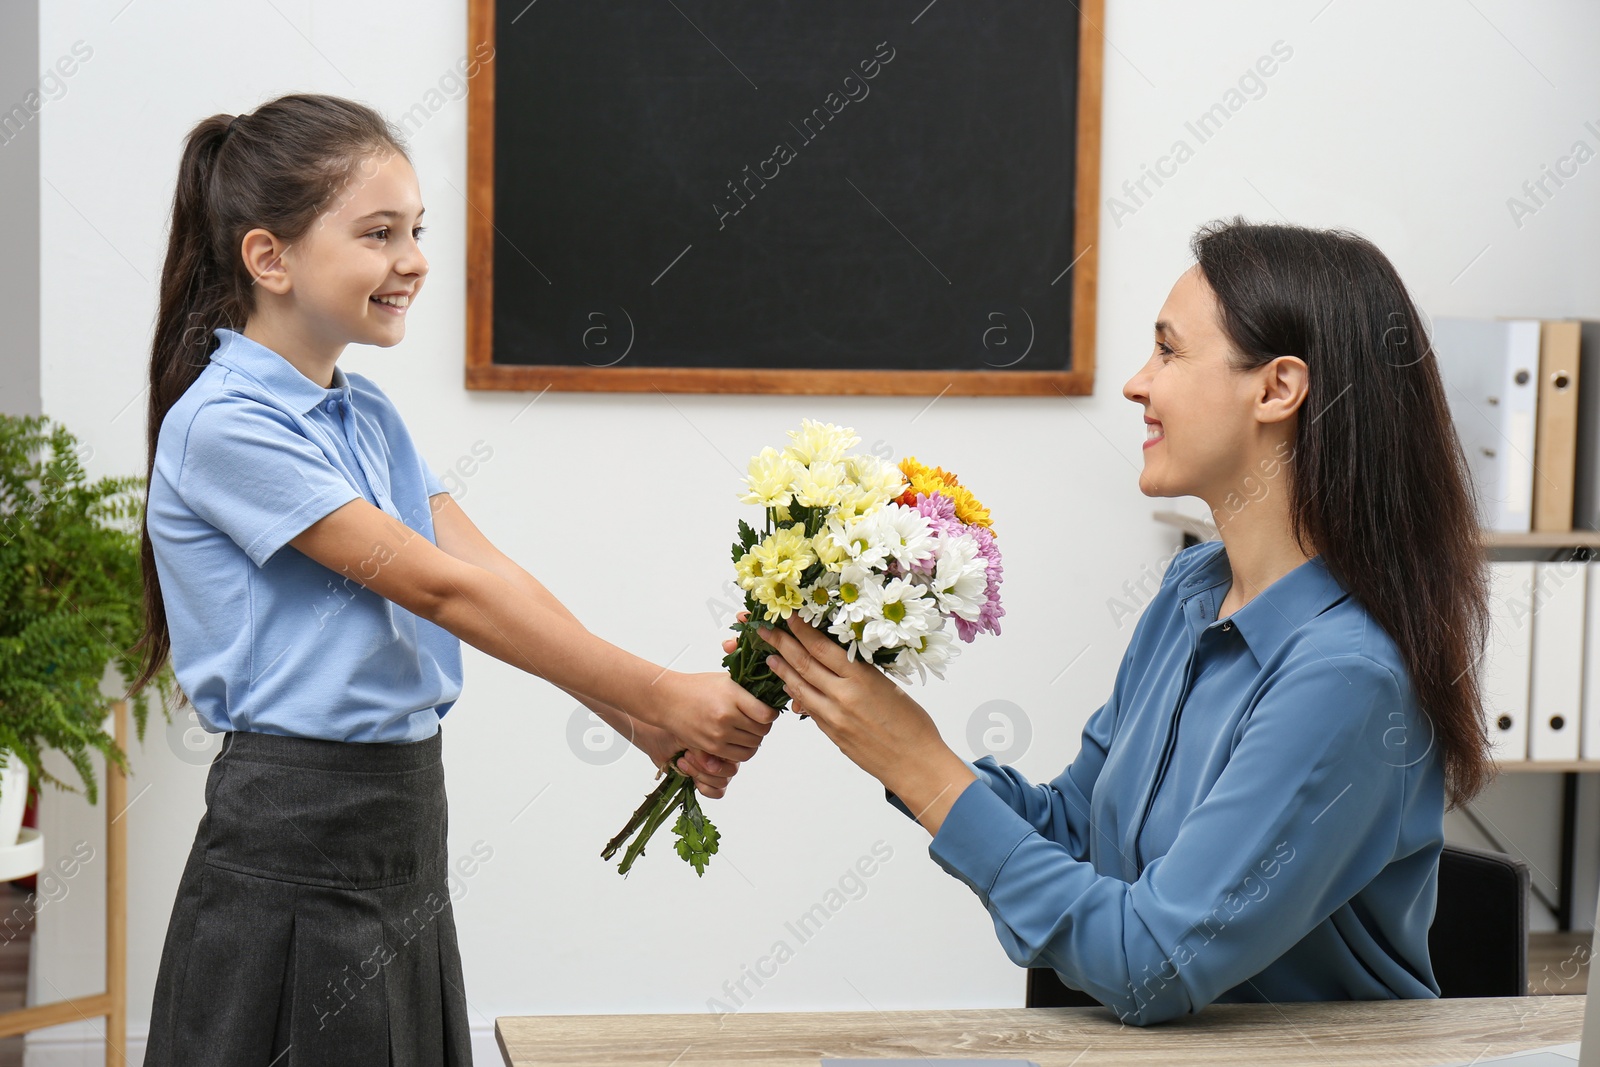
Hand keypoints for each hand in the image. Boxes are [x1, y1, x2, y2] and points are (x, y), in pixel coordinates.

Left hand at [627, 719, 738, 799]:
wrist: (660, 740)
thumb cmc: (676, 733)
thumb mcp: (689, 736)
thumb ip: (703, 749)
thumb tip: (711, 765)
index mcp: (727, 740)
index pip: (736, 753)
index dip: (718, 755)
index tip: (698, 748)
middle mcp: (726, 756)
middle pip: (730, 771)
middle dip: (705, 766)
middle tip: (686, 756)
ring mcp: (718, 771)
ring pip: (722, 783)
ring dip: (700, 775)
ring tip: (682, 762)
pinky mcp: (709, 782)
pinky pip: (717, 793)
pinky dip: (704, 787)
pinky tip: (688, 776)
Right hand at [654, 670, 778, 764]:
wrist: (668, 700)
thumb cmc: (697, 687)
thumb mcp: (725, 680)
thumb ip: (747, 690)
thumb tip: (769, 699)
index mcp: (732, 696)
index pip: (766, 715)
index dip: (772, 714)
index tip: (769, 711)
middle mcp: (726, 717)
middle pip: (762, 732)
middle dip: (764, 727)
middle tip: (759, 721)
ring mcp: (719, 734)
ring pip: (753, 746)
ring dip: (755, 740)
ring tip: (749, 731)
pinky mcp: (711, 747)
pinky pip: (739, 756)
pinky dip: (743, 750)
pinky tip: (739, 740)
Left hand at [757, 617, 975, 833]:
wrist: (913, 764)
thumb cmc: (912, 725)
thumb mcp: (889, 688)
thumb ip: (861, 675)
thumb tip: (840, 663)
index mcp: (861, 679)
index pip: (822, 648)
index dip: (801, 630)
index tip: (789, 616)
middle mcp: (842, 696)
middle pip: (804, 664)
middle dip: (781, 644)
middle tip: (764, 631)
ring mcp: (833, 717)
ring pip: (800, 687)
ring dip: (782, 670)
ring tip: (769, 657)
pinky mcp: (831, 733)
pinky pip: (808, 709)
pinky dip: (796, 694)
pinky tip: (789, 686)